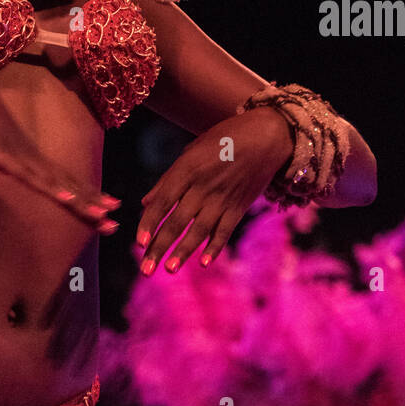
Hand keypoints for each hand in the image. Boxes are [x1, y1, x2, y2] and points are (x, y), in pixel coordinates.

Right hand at [0, 56, 119, 233]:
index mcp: (28, 162)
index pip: (62, 185)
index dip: (83, 201)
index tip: (106, 216)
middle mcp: (32, 159)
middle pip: (66, 186)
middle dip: (90, 205)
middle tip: (115, 224)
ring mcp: (20, 156)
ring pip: (56, 183)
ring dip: (79, 199)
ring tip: (103, 214)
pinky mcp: (3, 155)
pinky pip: (29, 176)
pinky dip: (50, 186)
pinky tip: (66, 196)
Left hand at [135, 108, 292, 274]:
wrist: (266, 136)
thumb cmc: (223, 139)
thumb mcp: (191, 150)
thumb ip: (168, 179)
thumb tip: (146, 203)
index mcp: (187, 169)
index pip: (163, 201)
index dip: (149, 223)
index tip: (138, 242)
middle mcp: (202, 186)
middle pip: (177, 221)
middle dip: (159, 246)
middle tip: (146, 269)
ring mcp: (222, 198)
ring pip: (199, 231)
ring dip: (182, 252)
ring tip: (169, 269)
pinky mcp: (239, 207)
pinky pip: (224, 231)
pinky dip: (214, 247)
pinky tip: (203, 263)